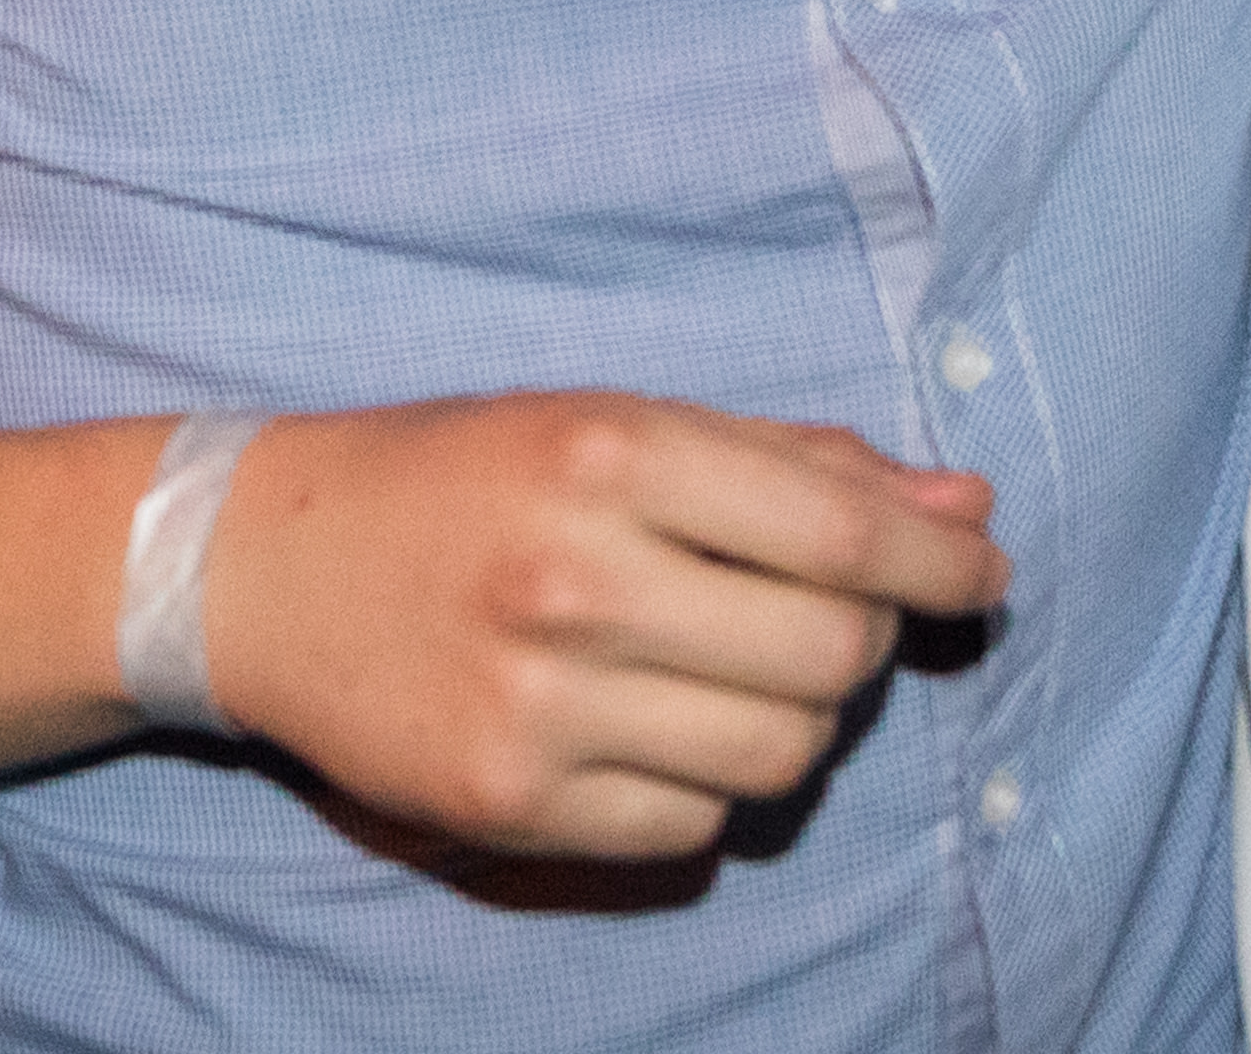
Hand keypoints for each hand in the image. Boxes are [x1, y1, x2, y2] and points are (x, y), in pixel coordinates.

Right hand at [199, 394, 1002, 862]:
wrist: (265, 565)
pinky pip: (693, 831)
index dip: (939, 560)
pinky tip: (658, 723)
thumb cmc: (465, 472)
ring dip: (799, 717)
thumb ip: (796, 463)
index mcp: (609, 456)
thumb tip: (964, 507)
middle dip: (866, 636)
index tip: (985, 570)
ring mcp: (538, 708)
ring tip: (744, 666)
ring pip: (778, 757)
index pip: (839, 529)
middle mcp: (575, 581)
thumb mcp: (617, 420)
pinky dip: (710, 785)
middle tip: (835, 609)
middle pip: (828, 656)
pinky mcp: (509, 808)